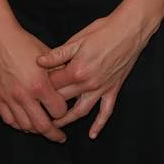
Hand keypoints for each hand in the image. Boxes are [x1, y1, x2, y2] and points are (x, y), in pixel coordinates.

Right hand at [0, 16, 67, 141]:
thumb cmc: (24, 44)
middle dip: (53, 134)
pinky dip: (19, 125)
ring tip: (43, 130)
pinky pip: (9, 120)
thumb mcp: (48, 58)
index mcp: (40, 84)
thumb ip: (59, 74)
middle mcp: (24, 95)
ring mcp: (9, 98)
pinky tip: (25, 124)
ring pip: (25, 126)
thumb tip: (71, 85)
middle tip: (60, 137)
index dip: (64, 112)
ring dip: (36, 131)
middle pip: (42, 125)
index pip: (58, 110)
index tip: (65, 112)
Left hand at [36, 9, 152, 138]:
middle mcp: (88, 83)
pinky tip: (92, 134)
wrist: (130, 29)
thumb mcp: (78, 39)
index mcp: (76, 70)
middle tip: (36, 110)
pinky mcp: (113, 89)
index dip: (41, 85)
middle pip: (63, 99)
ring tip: (55, 127)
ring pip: (81, 111)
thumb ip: (58, 54)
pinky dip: (99, 124)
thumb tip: (39, 62)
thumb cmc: (104, 30)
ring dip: (67, 120)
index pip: (53, 84)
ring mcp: (101, 88)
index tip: (32, 87)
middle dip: (48, 105)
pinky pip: (106, 111)